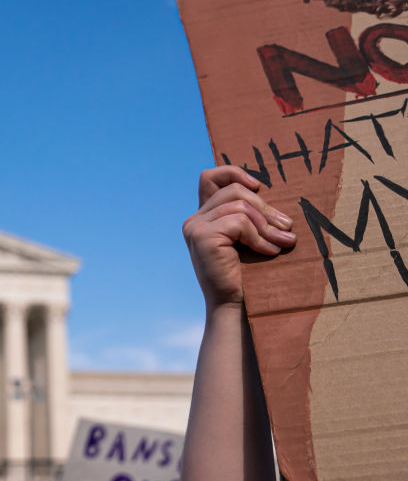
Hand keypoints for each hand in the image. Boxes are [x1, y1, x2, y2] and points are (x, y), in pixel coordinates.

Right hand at [182, 166, 295, 308]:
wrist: (235, 307)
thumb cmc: (246, 275)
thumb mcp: (246, 238)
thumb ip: (247, 216)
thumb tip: (267, 191)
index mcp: (202, 218)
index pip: (210, 177)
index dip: (234, 173)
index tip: (259, 187)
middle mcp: (193, 220)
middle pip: (235, 191)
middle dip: (266, 208)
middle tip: (287, 228)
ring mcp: (195, 228)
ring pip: (240, 207)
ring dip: (267, 225)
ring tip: (283, 242)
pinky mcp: (203, 237)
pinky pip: (240, 222)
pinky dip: (259, 236)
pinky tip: (269, 251)